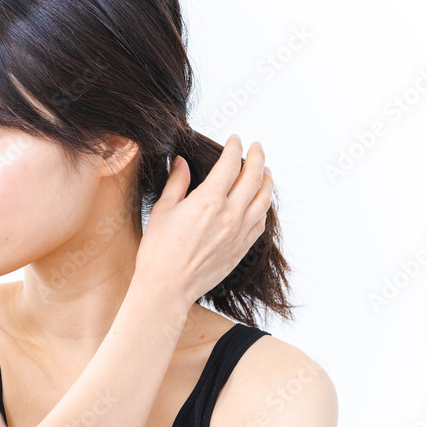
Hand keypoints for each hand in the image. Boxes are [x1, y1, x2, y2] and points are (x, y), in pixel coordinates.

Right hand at [136, 134, 271, 307]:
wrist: (167, 287)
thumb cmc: (159, 252)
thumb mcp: (163, 211)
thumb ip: (176, 183)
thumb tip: (181, 163)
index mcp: (208, 201)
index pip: (229, 165)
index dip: (234, 148)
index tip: (234, 139)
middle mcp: (229, 215)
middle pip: (254, 177)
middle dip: (257, 157)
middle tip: (256, 147)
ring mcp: (239, 233)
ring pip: (264, 199)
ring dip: (267, 180)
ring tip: (266, 170)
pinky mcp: (241, 249)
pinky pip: (260, 222)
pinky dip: (264, 207)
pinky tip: (260, 202)